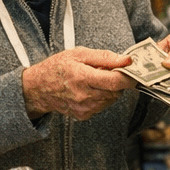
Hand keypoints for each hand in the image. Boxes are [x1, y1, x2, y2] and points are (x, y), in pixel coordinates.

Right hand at [21, 47, 136, 121]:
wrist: (38, 88)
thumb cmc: (57, 68)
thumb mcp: (79, 54)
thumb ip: (105, 57)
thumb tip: (127, 60)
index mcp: (83, 77)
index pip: (116, 81)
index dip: (128, 76)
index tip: (131, 70)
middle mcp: (85, 96)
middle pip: (117, 91)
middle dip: (116, 81)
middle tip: (105, 72)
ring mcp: (85, 108)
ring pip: (111, 99)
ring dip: (109, 89)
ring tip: (94, 80)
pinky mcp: (84, 115)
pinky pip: (103, 106)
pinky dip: (101, 97)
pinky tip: (89, 90)